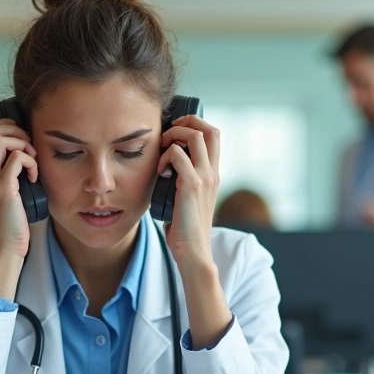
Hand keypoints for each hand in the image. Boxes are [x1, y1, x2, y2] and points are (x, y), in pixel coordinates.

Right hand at [0, 118, 37, 299]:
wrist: (4, 250)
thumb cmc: (9, 225)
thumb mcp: (1, 197)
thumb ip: (4, 176)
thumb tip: (22, 156)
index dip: (2, 129)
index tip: (20, 140)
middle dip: (11, 130)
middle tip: (28, 145)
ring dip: (21, 143)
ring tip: (32, 158)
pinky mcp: (2, 190)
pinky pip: (16, 158)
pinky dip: (30, 161)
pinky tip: (35, 176)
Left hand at [158, 115, 221, 271]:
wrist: (193, 252)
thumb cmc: (186, 229)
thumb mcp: (187, 200)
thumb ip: (182, 182)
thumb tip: (164, 170)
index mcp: (213, 175)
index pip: (214, 136)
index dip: (195, 125)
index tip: (176, 131)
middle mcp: (213, 173)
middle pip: (209, 129)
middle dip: (187, 122)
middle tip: (168, 133)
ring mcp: (204, 178)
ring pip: (195, 136)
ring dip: (175, 136)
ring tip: (163, 150)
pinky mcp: (191, 186)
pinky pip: (178, 155)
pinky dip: (166, 156)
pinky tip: (159, 170)